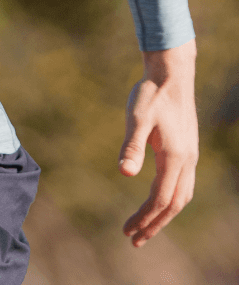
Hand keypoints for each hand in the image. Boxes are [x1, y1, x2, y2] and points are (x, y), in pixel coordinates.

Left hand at [119, 38, 197, 246]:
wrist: (171, 74)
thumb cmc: (151, 94)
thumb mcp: (137, 117)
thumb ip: (132, 145)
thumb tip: (125, 174)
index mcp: (175, 157)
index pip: (160, 199)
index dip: (144, 218)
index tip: (127, 231)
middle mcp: (187, 161)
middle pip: (174, 205)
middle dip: (154, 224)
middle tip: (134, 239)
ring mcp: (190, 156)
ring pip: (182, 196)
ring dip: (164, 215)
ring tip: (146, 226)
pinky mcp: (187, 149)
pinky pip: (183, 185)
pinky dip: (171, 199)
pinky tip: (158, 199)